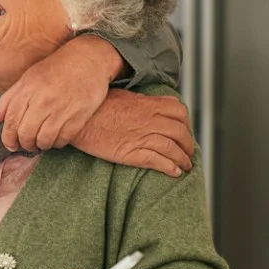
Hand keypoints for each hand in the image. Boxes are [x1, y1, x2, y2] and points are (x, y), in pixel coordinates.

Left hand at [0, 35, 122, 152]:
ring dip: (40, 145)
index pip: (11, 120)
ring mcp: (62, 109)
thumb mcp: (29, 78)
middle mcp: (43, 100)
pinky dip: (57, 143)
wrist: (88, 59)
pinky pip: (63, 140)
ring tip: (41, 142)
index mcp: (28, 89)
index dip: (8, 137)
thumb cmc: (55, 68)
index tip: (10, 144)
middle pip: (26, 133)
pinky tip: (56, 138)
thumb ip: (10, 98)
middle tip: (27, 144)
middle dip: (24, 144)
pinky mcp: (79, 116)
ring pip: (44, 140)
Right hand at [73, 89, 193, 176]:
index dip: (186, 123)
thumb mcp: (121, 95)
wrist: (79, 120)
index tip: (185, 130)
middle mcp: (150, 120)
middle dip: (188, 144)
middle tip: (188, 151)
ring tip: (186, 165)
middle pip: (181, 132)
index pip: (179, 112)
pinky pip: (158, 161)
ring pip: (173, 148)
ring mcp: (142, 137)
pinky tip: (174, 173)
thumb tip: (148, 103)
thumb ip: (140, 101)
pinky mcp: (133, 153)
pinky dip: (170, 168)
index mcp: (148, 104)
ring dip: (183, 159)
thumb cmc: (96, 107)